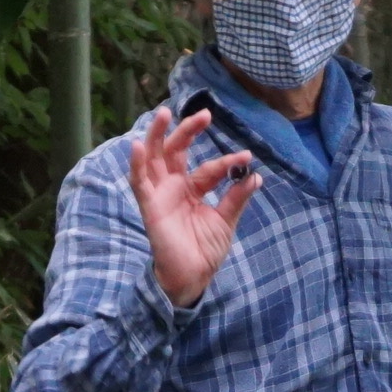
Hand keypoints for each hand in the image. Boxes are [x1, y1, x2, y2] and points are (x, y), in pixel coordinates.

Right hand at [130, 105, 260, 306]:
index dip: (227, 163)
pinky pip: (139, 182)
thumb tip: (255, 176)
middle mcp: (174, 187)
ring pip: (154, 158)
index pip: (209, 169)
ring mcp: (160, 194)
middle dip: (188, 131)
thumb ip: (236, 198)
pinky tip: (138, 145)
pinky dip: (136, 164)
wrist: (194, 277)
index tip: (246, 158)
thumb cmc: (205, 250)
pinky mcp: (149, 206)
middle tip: (205, 114)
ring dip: (157, 135)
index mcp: (193, 189)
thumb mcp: (226, 221)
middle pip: (176, 151)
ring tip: (164, 113)